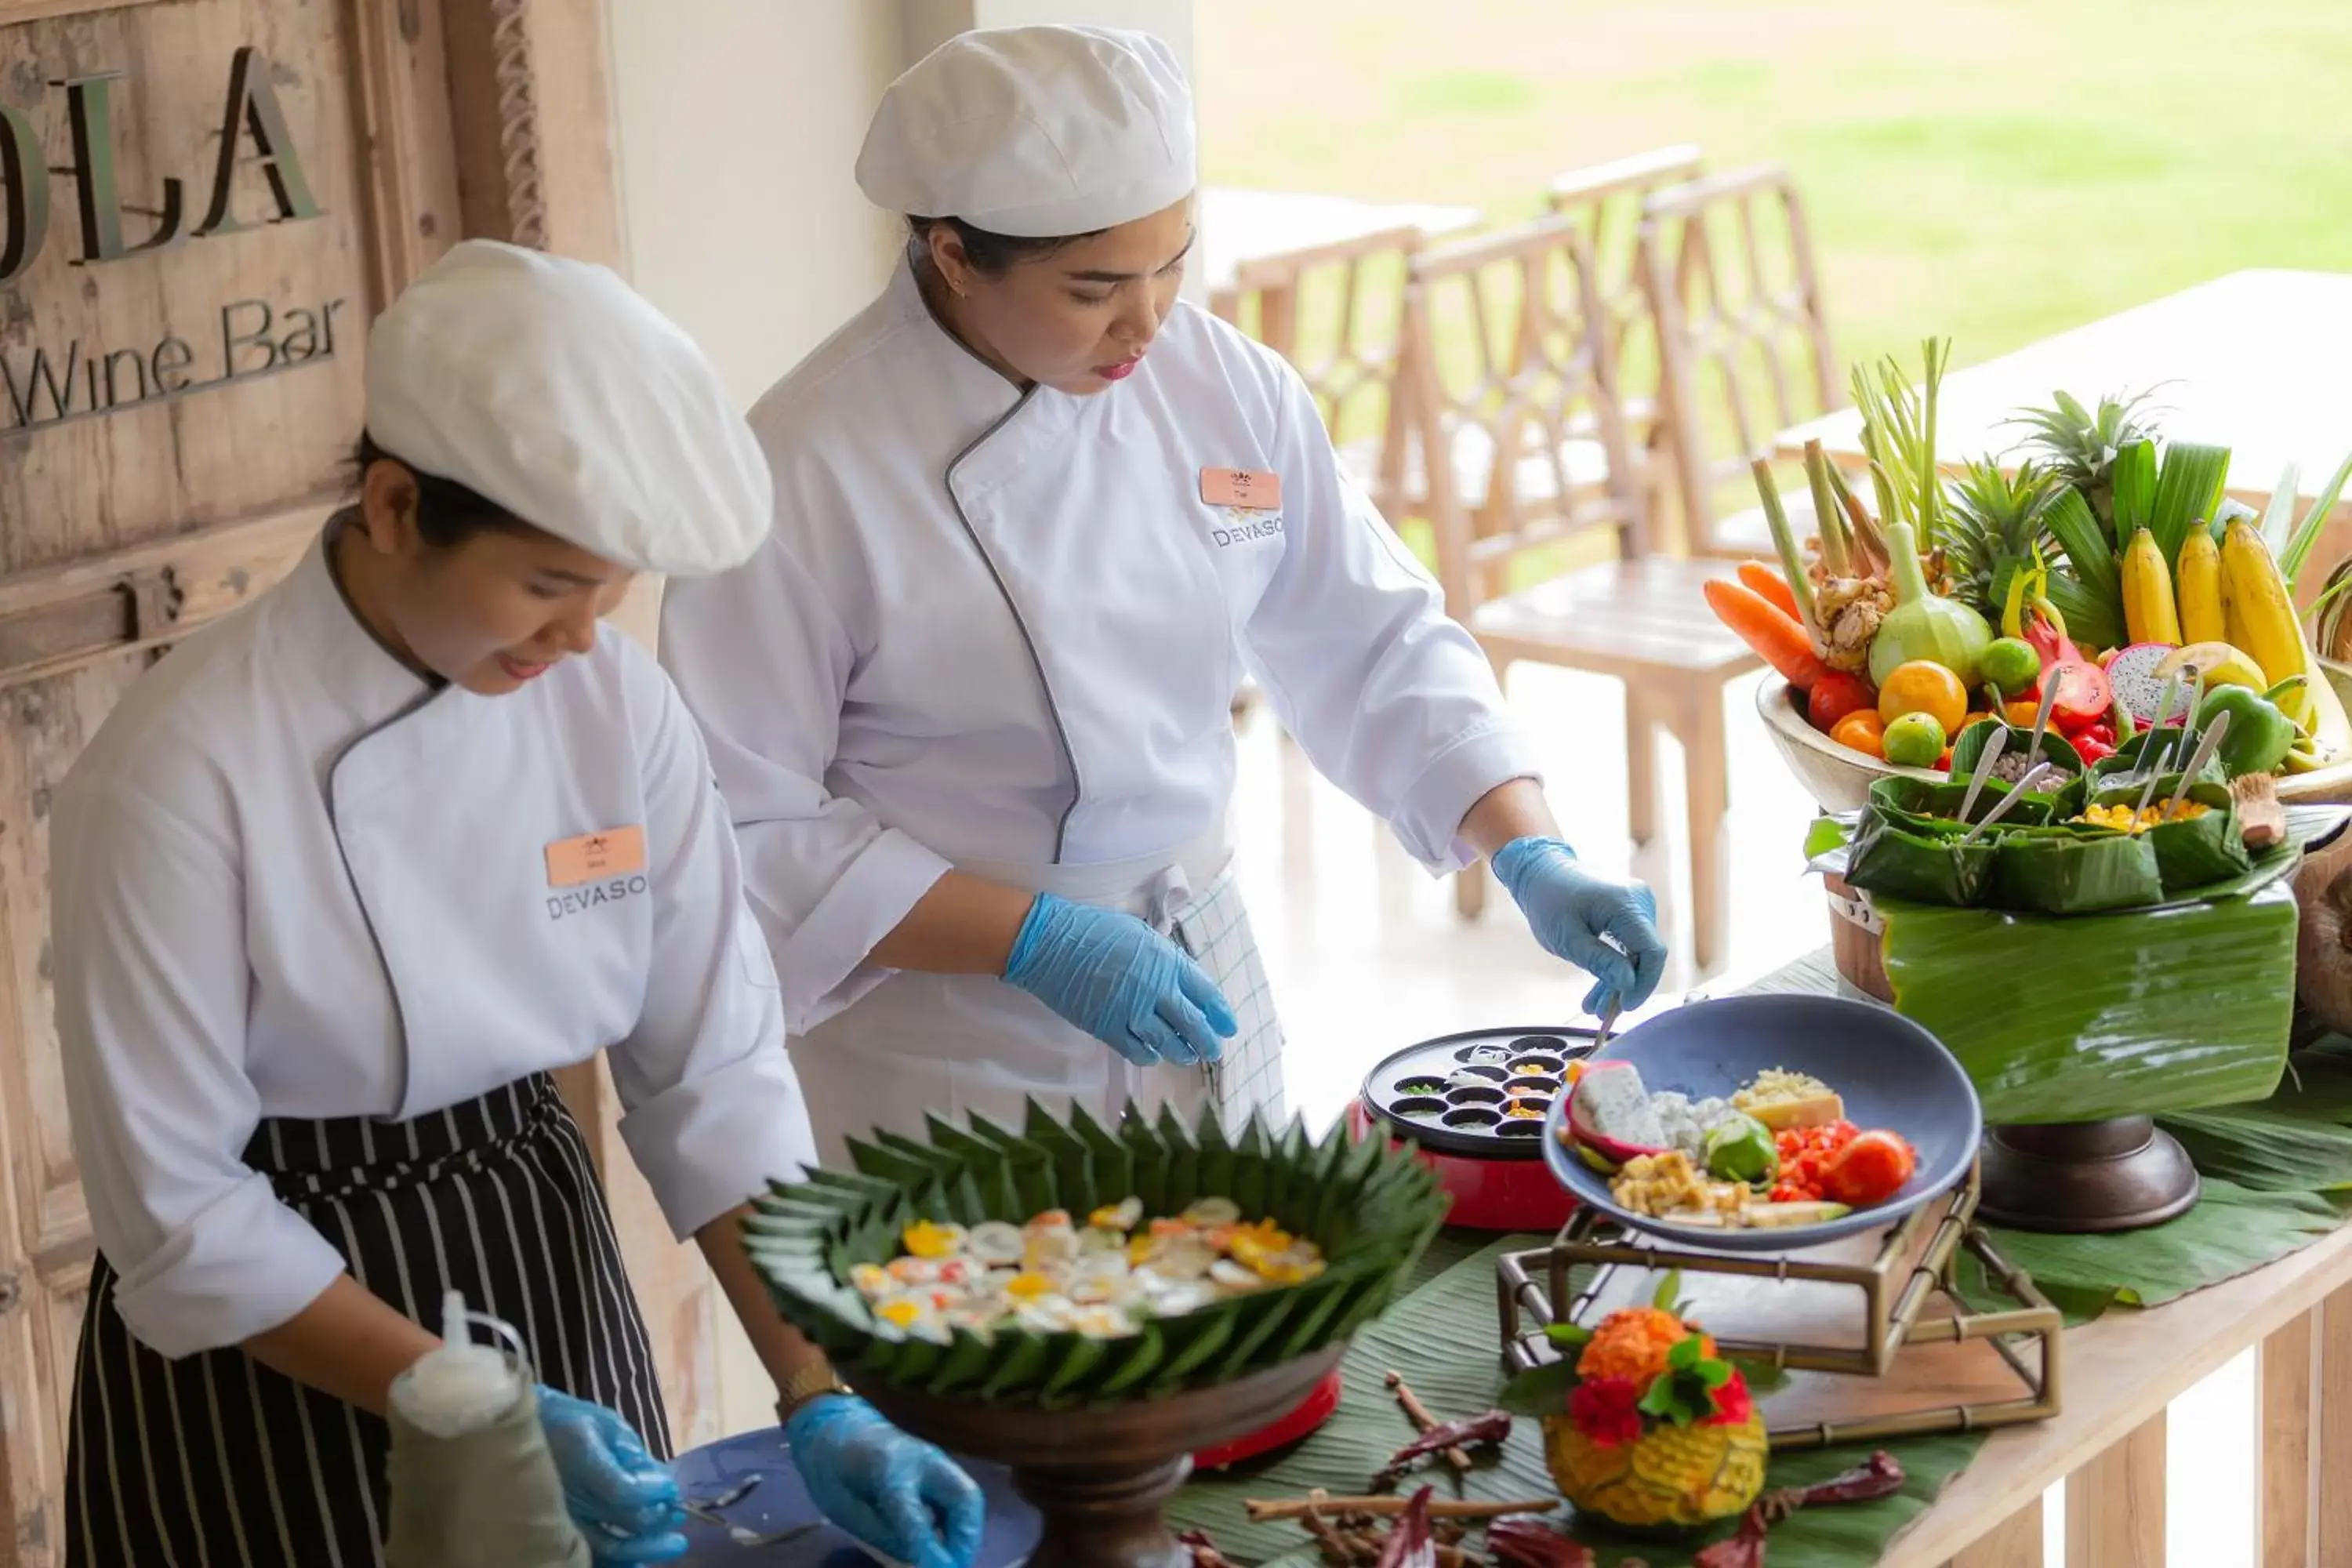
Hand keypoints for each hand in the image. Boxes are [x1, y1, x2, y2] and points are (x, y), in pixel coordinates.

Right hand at [535, 1386, 686, 1564]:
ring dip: (642, 1549)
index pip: (622, 1489)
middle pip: (617, 1522)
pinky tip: (637, 1561)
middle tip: (680, 1519)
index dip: (653, 1494)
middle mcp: (565, 1490)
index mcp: (579, 1454)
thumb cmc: (569, 1421)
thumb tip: (664, 1487)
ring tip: (670, 1543)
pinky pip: (585, 1556)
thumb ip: (633, 1456)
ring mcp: (555, 1515)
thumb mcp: (606, 1425)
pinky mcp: (550, 1530)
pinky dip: (615, 1562)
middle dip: (657, 1523)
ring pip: (603, 1549)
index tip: (673, 1489)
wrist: (518, 1434)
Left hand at [787, 1394, 984, 1567]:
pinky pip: (959, 1495)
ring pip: (968, 1495)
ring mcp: (935, 1459)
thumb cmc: (832, 1469)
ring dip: (967, 1532)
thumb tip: (919, 1560)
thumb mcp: (844, 1507)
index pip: (914, 1513)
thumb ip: (883, 1532)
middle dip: (967, 1538)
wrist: (835, 1424)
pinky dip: (960, 1522)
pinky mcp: (939, 1465)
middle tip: (956, 1567)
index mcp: (888, 1467)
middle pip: (964, 1496)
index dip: (928, 1548)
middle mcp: (922, 1459)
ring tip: (953, 1560)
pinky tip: (947, 1542)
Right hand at [1001, 893, 1236, 1065]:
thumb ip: (1163, 958)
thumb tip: (1178, 977)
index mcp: (1167, 961)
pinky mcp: (1108, 1027)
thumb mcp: (1139, 933)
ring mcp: (1132, 1011)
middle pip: (1193, 1024)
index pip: (1205, 993)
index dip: (1220, 1013)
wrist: (1052, 943)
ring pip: (1169, 1043)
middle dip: (1208, 1041)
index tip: (1228, 1026)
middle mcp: (1156, 989)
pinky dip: (1150, 1055)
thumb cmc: (1095, 930)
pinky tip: (1153, 1053)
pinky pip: (1138, 1051)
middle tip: (1214, 1050)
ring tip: (1188, 1055)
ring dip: (1183, 1052)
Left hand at [1490, 837, 1667, 1014]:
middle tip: (1602, 1013)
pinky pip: (1629, 945)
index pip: (1652, 951)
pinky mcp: (1631, 911)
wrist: (1541, 871)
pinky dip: (1615, 966)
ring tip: (1595, 1008)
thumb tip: (1628, 983)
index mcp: (1625, 903)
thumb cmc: (1548, 900)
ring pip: (1637, 954)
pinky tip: (1599, 991)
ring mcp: (1637, 904)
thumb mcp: (1567, 938)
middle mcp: (1639, 901)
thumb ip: (1599, 961)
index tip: (1625, 1006)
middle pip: (1645, 955)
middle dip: (1625, 987)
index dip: (1643, 983)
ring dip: (1617, 982)